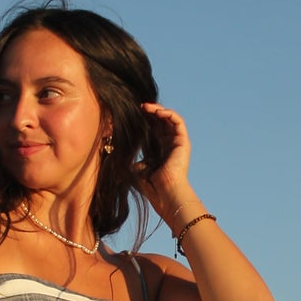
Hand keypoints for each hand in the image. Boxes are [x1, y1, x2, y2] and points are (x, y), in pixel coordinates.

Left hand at [137, 102, 195, 227]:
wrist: (165, 194)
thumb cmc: (151, 186)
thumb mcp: (135, 168)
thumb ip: (130, 158)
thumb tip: (117, 152)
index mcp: (159, 150)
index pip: (153, 128)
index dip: (143, 119)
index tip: (131, 113)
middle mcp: (169, 144)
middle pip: (161, 121)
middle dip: (150, 111)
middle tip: (138, 106)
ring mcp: (178, 143)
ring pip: (169, 118)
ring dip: (158, 109)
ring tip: (145, 107)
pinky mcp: (183, 142)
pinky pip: (178, 121)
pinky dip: (168, 113)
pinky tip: (156, 111)